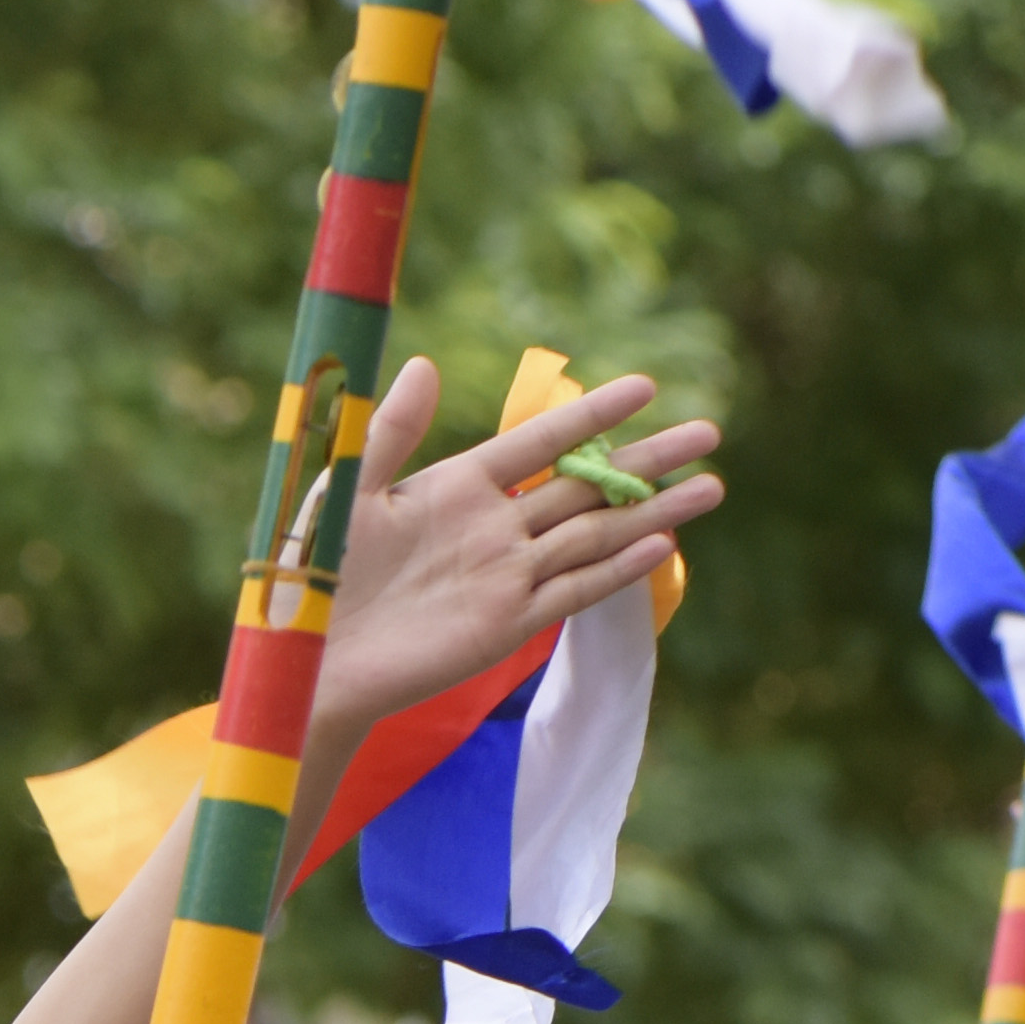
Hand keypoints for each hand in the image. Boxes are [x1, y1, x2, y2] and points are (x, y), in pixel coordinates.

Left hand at [312, 360, 723, 727]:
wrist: (312, 660)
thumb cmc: (316, 576)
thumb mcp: (348, 493)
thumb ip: (391, 432)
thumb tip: (424, 363)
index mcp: (456, 487)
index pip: (539, 441)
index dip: (590, 416)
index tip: (645, 387)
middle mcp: (493, 527)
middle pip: (585, 484)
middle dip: (648, 458)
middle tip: (709, 431)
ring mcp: (505, 576)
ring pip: (593, 535)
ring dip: (652, 511)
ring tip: (713, 485)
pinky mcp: (506, 623)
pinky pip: (572, 592)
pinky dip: (615, 570)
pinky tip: (660, 547)